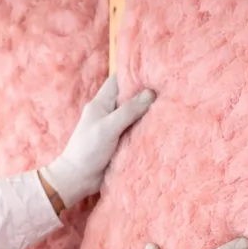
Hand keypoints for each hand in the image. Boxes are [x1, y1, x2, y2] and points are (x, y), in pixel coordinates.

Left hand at [40, 75, 155, 207]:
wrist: (77, 179)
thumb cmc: (88, 150)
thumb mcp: (108, 127)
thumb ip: (128, 111)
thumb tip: (150, 93)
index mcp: (101, 103)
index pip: (118, 81)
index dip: (134, 74)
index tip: (154, 69)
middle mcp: (108, 113)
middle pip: (129, 97)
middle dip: (145, 93)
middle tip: (168, 88)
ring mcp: (114, 128)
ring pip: (134, 115)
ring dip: (147, 112)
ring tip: (170, 104)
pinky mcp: (119, 142)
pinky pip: (135, 131)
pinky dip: (145, 128)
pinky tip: (161, 125)